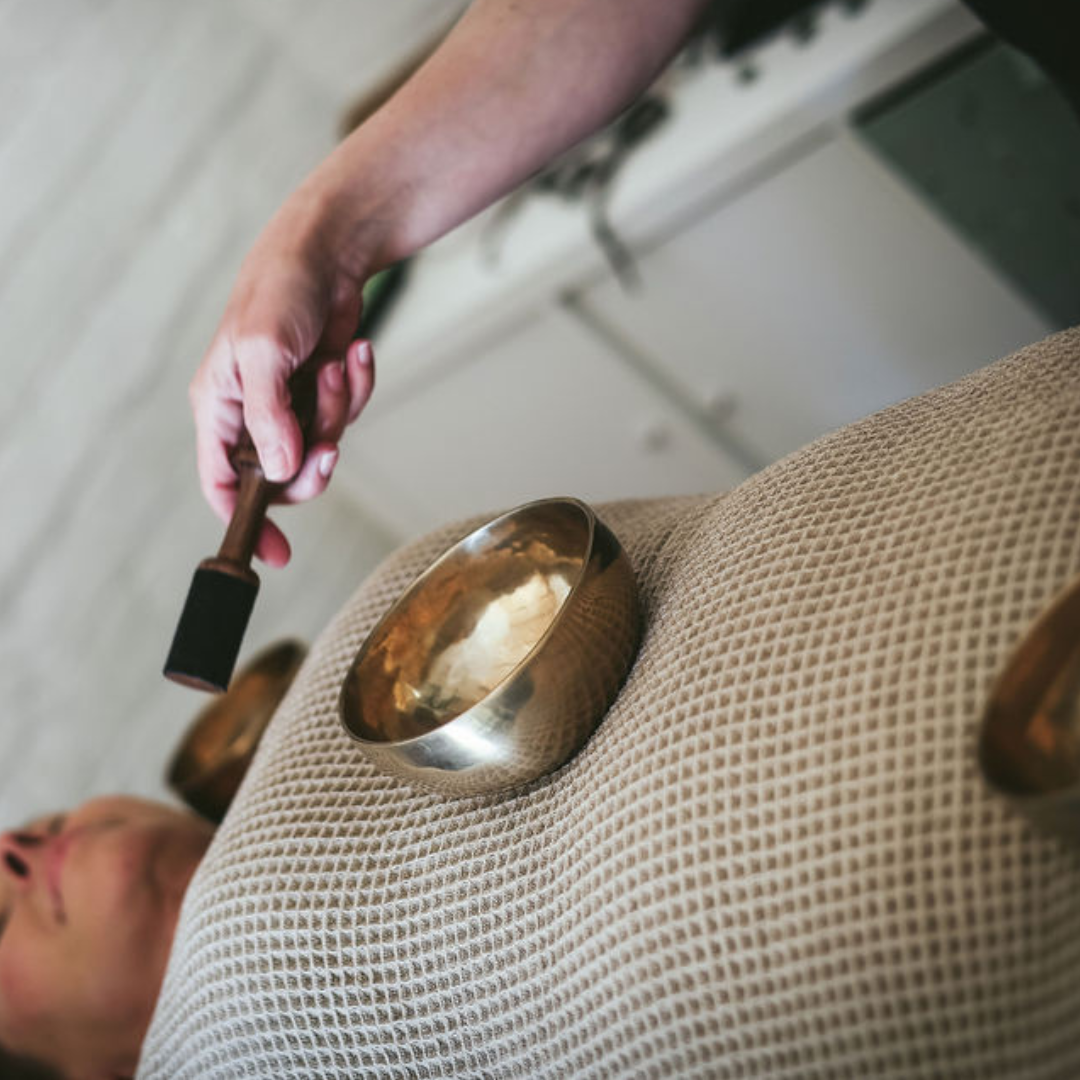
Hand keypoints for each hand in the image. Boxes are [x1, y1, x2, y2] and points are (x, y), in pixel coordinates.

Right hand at [189, 186, 375, 567]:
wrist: (326, 253)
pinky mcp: (325, 395)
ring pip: (322, 448)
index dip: (245, 522)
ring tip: (336, 363)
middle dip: (313, 464)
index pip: (221, 483)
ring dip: (338, 410)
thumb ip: (268, 416)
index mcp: (218, 409)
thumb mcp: (262, 351)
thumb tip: (277, 474)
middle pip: (282, 479)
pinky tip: (356, 352)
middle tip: (329, 446)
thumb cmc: (279, 291)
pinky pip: (348, 417)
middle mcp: (252, 416)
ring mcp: (291, 408)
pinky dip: (358, 389)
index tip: (277, 554)